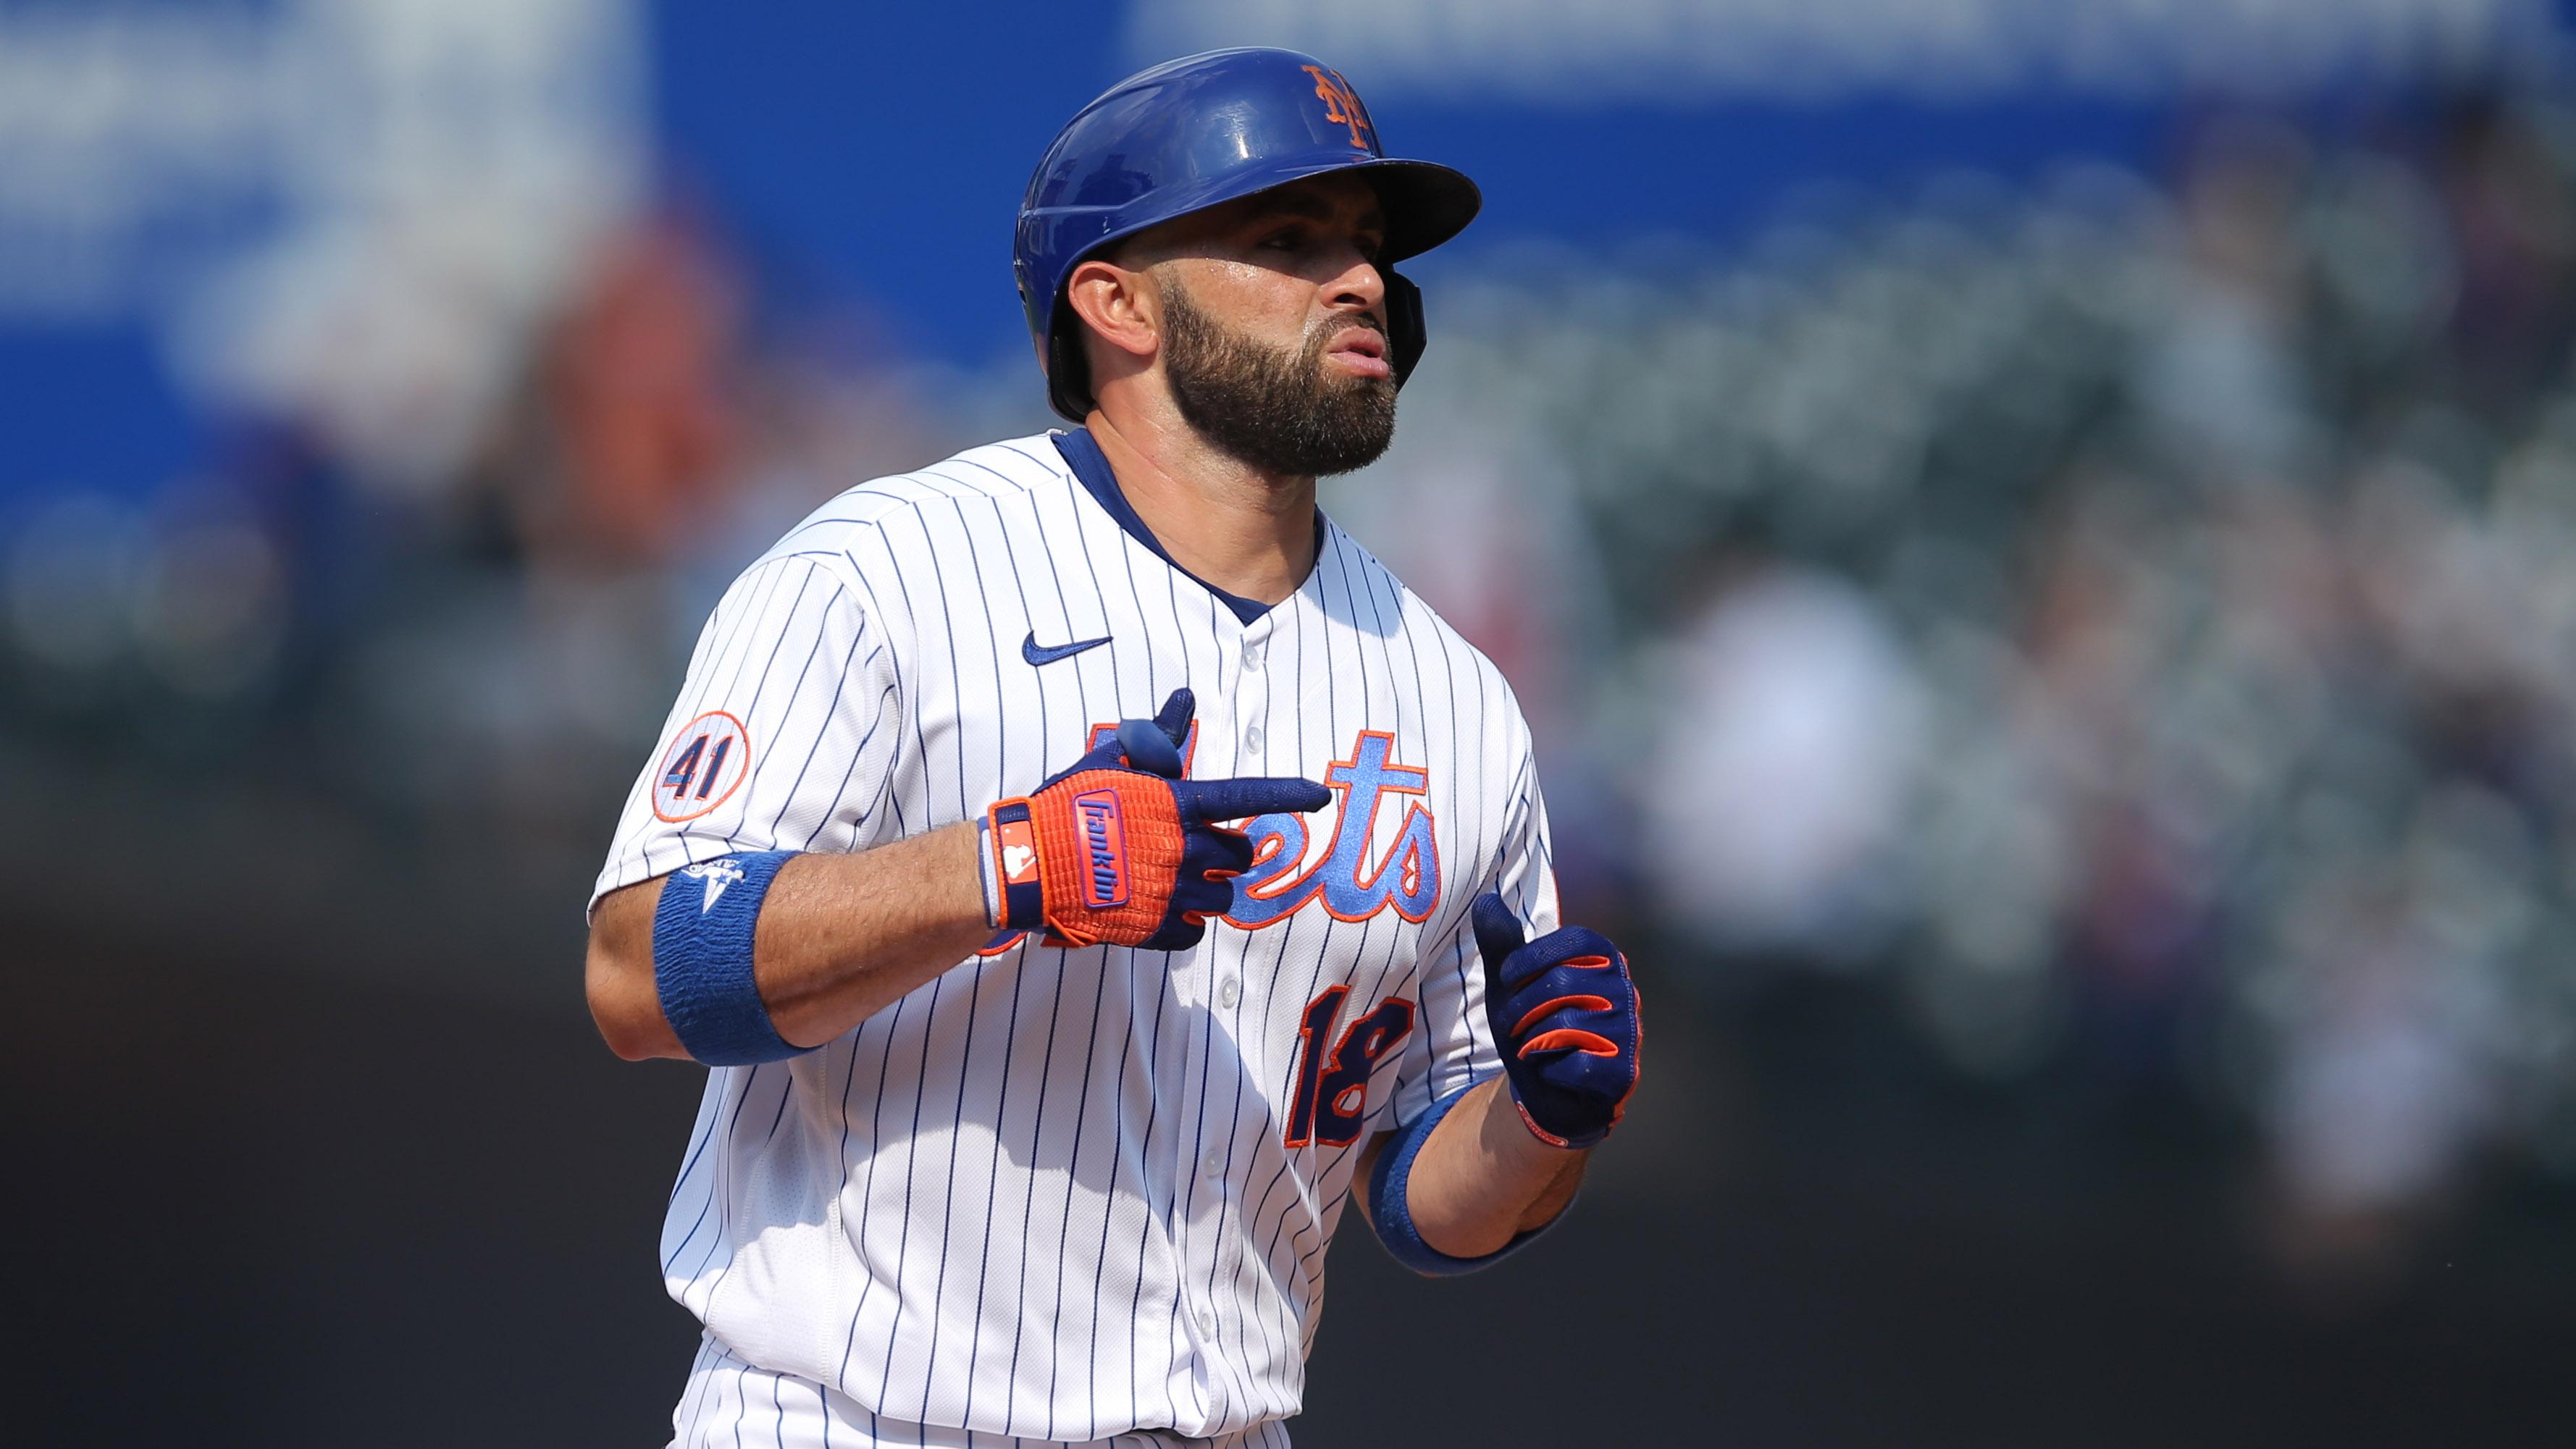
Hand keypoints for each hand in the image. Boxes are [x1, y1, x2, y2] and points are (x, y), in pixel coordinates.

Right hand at [990, 689, 1329, 949]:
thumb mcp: (1111, 761)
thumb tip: (1184, 695)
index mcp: (1177, 804)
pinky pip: (1195, 932)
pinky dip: (1183, 925)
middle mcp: (1183, 848)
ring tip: (1167, 880)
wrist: (1030, 864)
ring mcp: (1172, 892)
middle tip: (1191, 850)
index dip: (1287, 793)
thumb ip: (1156, 736)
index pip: (1246, 796)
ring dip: (1205, 891)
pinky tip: (1157, 909)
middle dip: (1225, 854)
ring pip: (1220, 898)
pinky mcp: (1156, 928)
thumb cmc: (1067, 806)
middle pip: (1238, 857)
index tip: (1319, 795)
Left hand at [1470, 892, 1641, 1148]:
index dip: (1532, 957)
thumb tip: (1486, 900)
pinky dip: (1550, 1072)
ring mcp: (1628, 1033)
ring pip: (1566, 1026)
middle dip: (1520, 1009)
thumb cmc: (1530, 1026)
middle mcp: (1624, 991)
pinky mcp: (1623, 1074)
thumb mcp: (1509, 983)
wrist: (1545, 1091)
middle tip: (1513, 1026)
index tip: (1507, 977)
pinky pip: (1576, 1066)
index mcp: (1603, 960)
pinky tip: (1555, 1072)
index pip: (1575, 940)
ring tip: (1535, 1048)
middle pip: (1563, 983)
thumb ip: (1501, 943)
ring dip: (1532, 1043)